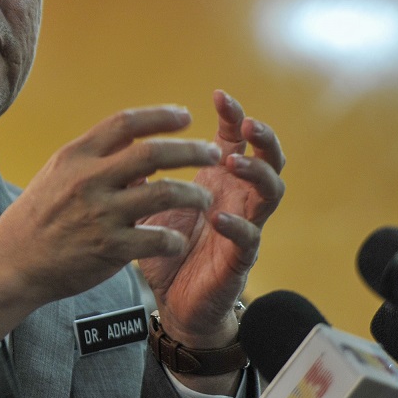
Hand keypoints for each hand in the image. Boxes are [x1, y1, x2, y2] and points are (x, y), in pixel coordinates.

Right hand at [0, 105, 222, 337]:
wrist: (12, 262)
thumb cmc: (37, 217)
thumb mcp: (57, 174)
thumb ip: (96, 159)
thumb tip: (136, 147)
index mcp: (76, 155)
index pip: (126, 122)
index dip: (160, 116)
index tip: (185, 116)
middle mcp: (89, 179)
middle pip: (153, 153)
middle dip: (190, 150)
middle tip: (213, 152)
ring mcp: (100, 213)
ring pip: (163, 193)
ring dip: (192, 194)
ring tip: (204, 198)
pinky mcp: (109, 248)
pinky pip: (157, 238)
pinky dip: (174, 238)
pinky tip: (179, 240)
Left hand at [138, 90, 285, 348]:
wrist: (172, 301)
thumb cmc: (167, 247)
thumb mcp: (151, 202)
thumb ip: (147, 173)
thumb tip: (127, 139)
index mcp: (218, 180)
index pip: (234, 140)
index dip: (232, 116)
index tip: (219, 96)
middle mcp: (237, 198)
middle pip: (268, 159)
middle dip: (262, 138)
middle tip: (247, 124)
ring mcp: (244, 226)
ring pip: (270, 193)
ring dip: (256, 174)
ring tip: (233, 162)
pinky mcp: (239, 259)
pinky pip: (248, 239)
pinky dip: (235, 226)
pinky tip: (218, 217)